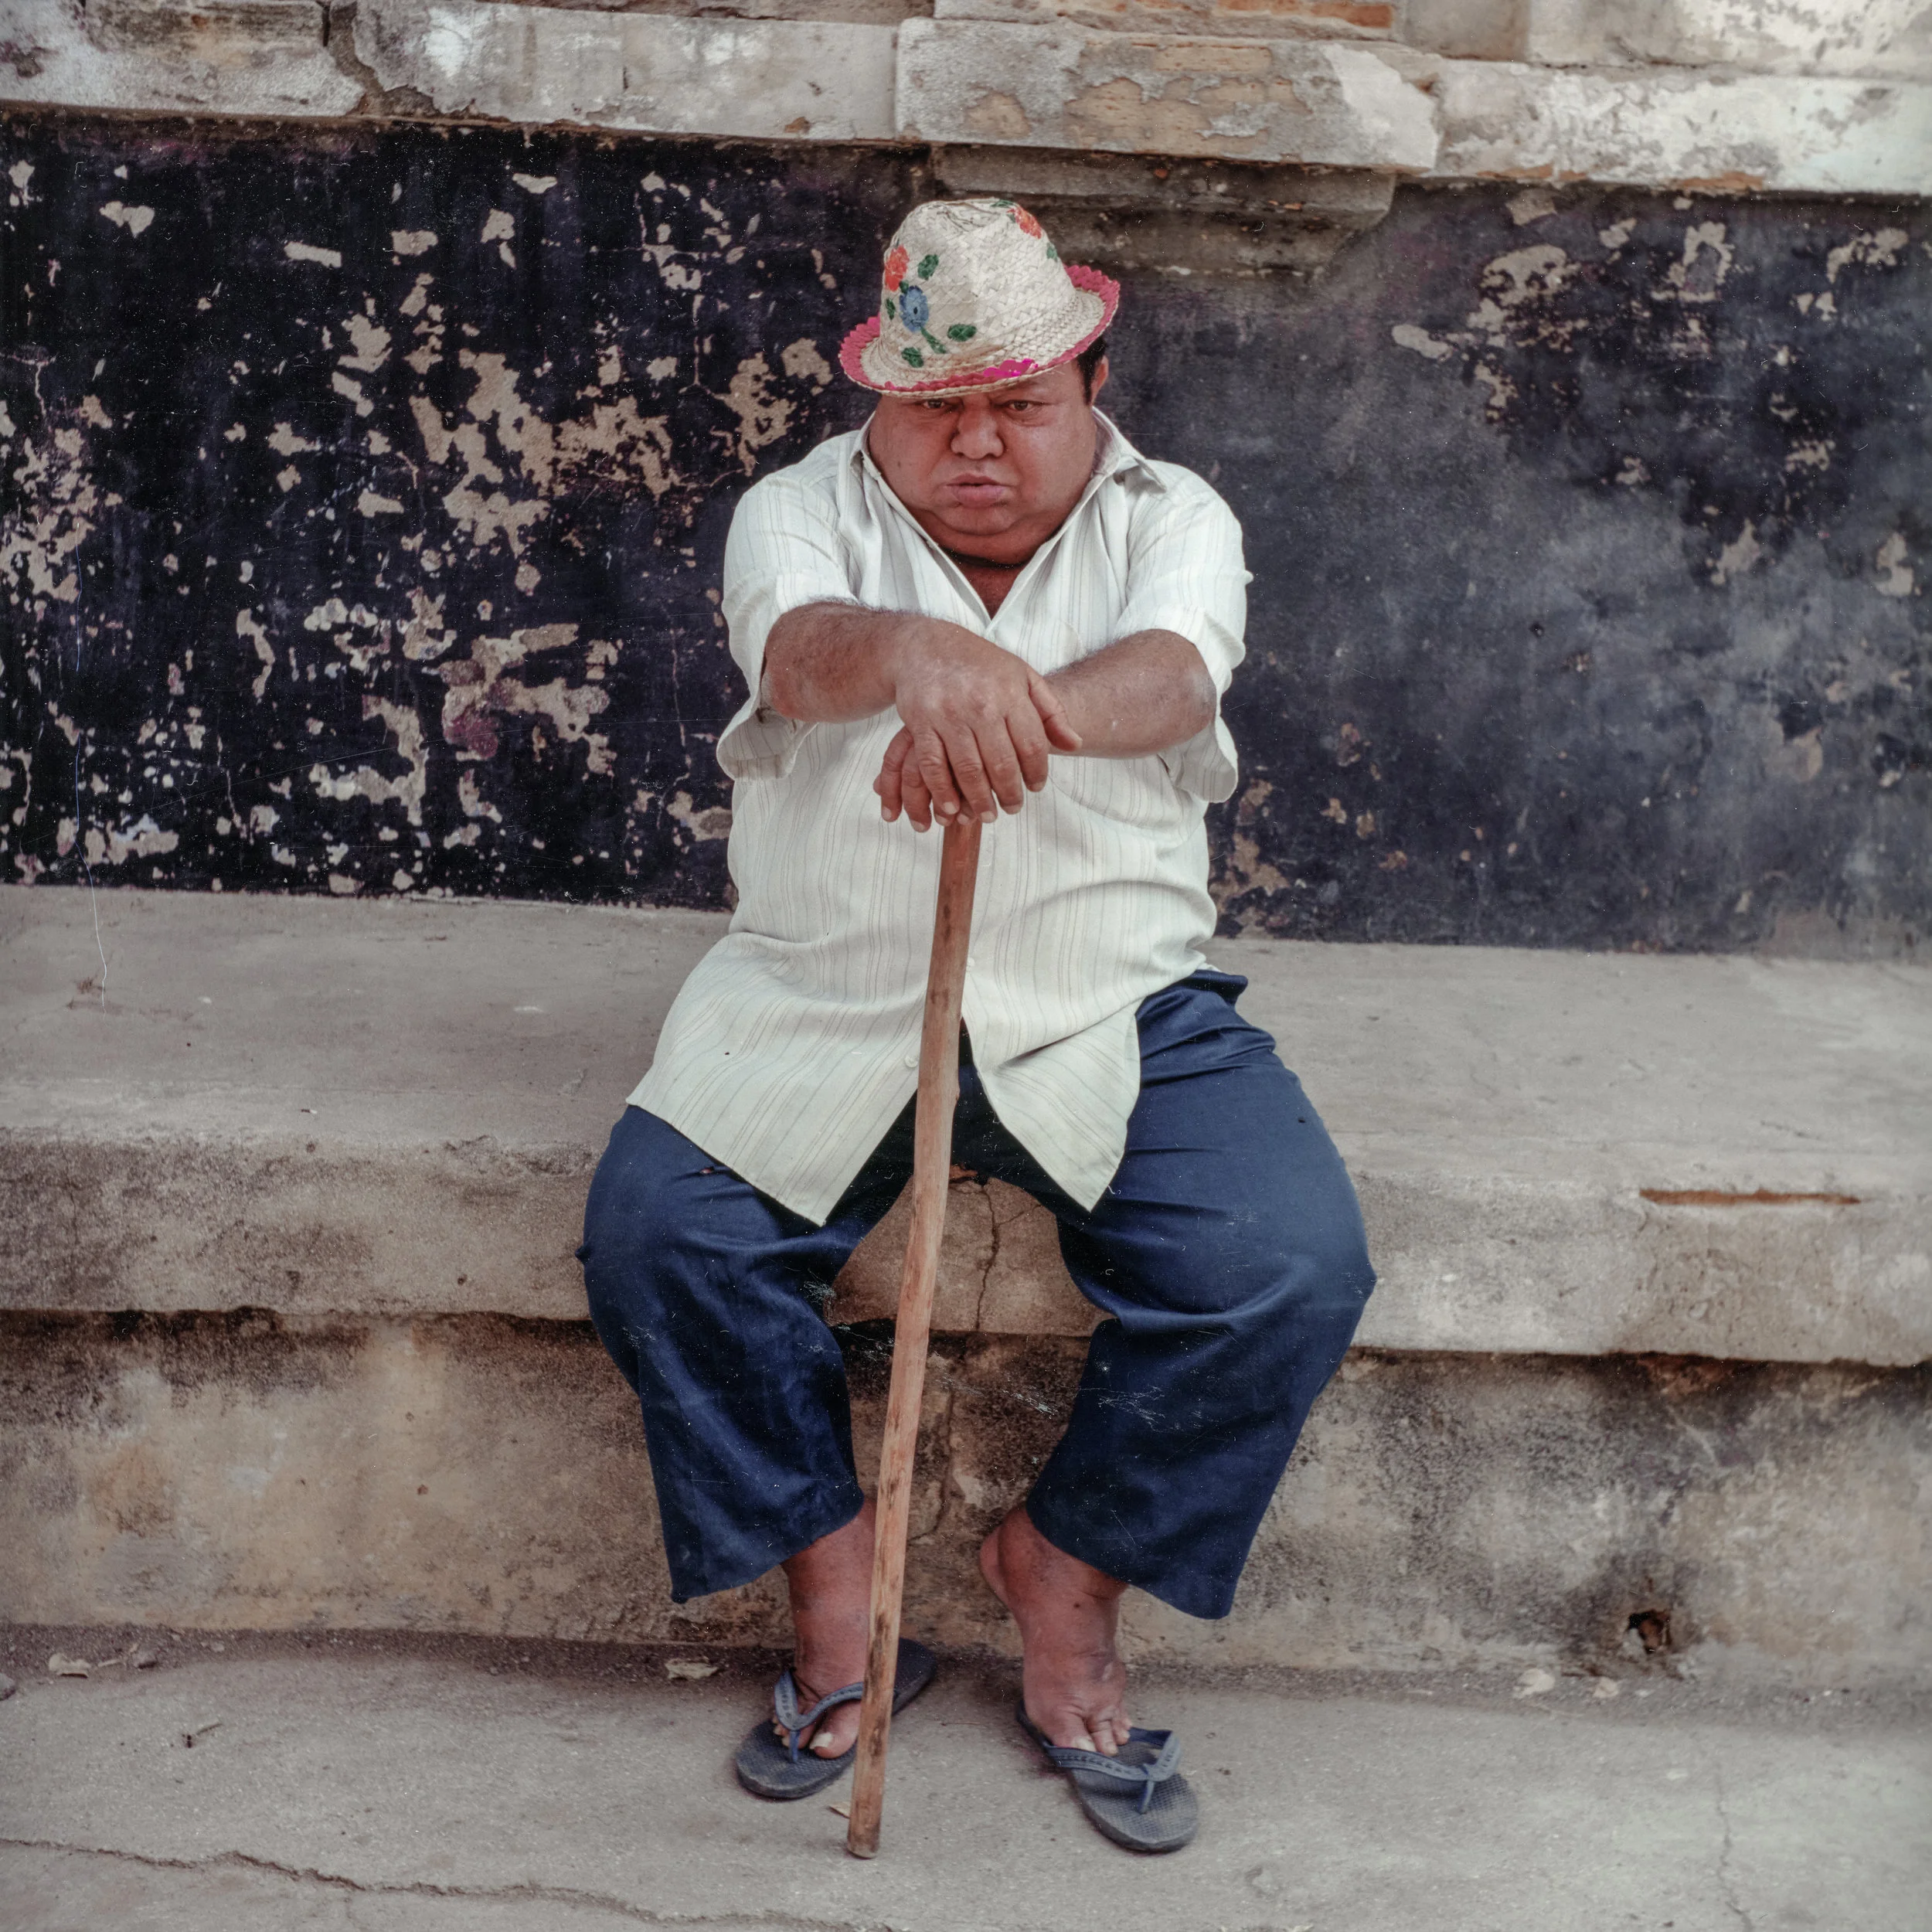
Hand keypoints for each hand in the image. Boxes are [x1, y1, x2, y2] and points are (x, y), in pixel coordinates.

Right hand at [874, 619, 1080, 830]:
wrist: (926, 646)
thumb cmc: (979, 664)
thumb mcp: (1022, 676)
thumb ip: (1050, 711)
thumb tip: (1075, 745)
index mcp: (1009, 693)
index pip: (1032, 744)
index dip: (1038, 772)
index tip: (1036, 787)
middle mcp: (980, 705)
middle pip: (1002, 763)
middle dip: (1010, 794)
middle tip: (1013, 809)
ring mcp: (948, 715)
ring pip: (968, 770)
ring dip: (979, 800)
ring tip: (987, 814)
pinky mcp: (920, 723)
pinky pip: (933, 766)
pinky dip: (943, 791)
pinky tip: (951, 807)